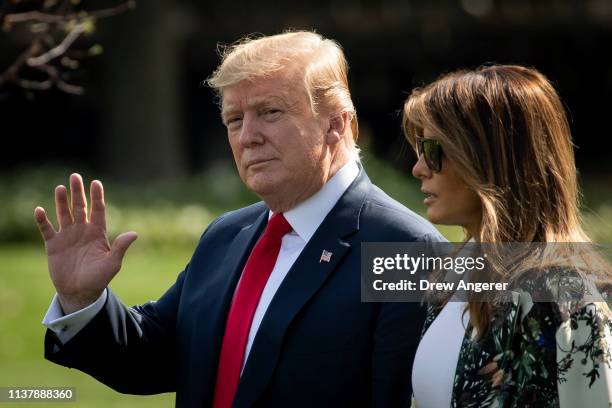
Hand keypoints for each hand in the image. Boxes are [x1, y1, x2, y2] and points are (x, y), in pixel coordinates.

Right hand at [34, 173, 137, 313]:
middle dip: (78, 192)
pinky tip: (40, 210)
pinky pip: (46, 229)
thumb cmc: (99, 278)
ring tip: (60, 188)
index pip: (98, 210)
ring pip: (64, 214)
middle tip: (75, 176)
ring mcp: (67, 236)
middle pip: (80, 207)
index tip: (96, 182)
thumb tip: (134, 234)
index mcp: (98, 233)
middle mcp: (83, 230)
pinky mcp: (53, 244)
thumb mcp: (112, 263)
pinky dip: (43, 220)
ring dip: (61, 202)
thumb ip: (121, 247)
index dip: (97, 196)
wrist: (80, 292)